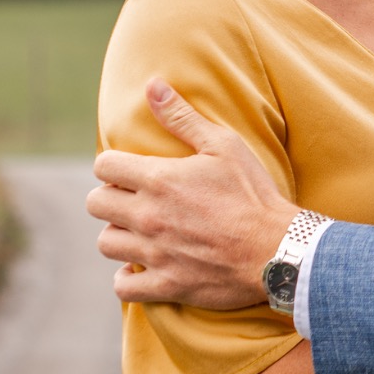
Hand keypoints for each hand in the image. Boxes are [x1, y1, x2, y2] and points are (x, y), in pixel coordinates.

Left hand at [87, 78, 296, 308]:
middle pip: (95, 204)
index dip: (113, 165)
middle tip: (134, 199)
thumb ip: (182, 117)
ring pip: (106, 243)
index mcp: (158, 179)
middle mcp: (148, 216)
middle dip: (110, 197)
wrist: (277, 249)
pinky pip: (123, 286)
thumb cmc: (253, 193)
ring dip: (119, 235)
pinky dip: (127, 278)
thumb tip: (152, 86)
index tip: (129, 170)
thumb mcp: (223, 145)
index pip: (103, 166)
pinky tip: (142, 266)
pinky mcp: (166, 284)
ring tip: (140, 231)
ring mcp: (154, 253)